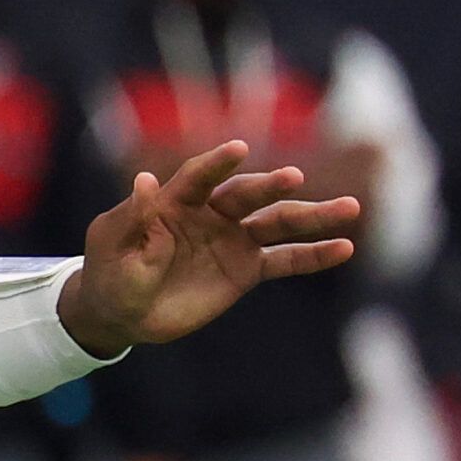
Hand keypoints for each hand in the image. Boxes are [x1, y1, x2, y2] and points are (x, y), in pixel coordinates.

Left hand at [59, 140, 359, 354]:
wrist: (122, 311)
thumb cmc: (110, 274)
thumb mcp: (115, 247)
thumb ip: (135, 219)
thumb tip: (145, 180)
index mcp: (171, 201)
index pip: (198, 177)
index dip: (216, 164)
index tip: (239, 149)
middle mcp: (207, 213)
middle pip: (244, 195)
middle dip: (269, 187)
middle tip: (294, 178)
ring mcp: (230, 239)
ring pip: (275, 223)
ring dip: (311, 216)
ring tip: (350, 208)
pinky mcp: (245, 269)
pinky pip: (284, 260)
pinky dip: (313, 255)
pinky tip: (344, 248)